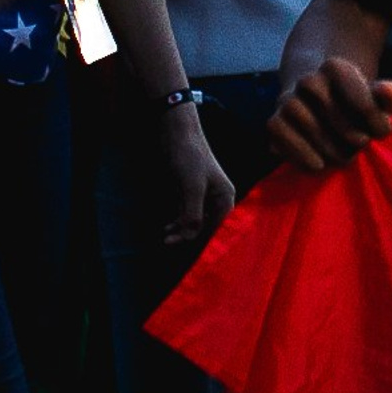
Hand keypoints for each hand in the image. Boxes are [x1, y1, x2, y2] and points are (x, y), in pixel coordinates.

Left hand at [157, 101, 235, 244]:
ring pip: (194, 223)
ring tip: (165, 237)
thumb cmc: (188, 157)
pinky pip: (186, 216)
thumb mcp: (191, 188)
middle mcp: (218, 199)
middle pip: (207, 228)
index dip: (207, 244)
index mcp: (226, 197)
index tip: (195, 259)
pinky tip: (166, 229)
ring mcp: (203, 197)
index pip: (219, 229)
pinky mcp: (190, 194)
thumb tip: (189, 239)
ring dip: (181, 232)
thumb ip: (192, 215)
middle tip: (170, 244)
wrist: (176, 133)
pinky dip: (177, 224)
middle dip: (191, 239)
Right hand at [268, 57, 391, 171]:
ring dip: (334, 153)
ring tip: (344, 156)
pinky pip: (286, 142)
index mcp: (336, 67)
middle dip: (356, 140)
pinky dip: (303, 157)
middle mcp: (308, 80)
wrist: (316, 102)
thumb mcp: (374, 97)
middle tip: (361, 145)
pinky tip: (319, 163)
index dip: (377, 123)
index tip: (382, 131)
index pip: (363, 103)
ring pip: (315, 133)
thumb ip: (387, 95)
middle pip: (340, 121)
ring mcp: (288, 100)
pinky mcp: (274, 122)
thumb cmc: (353, 103)